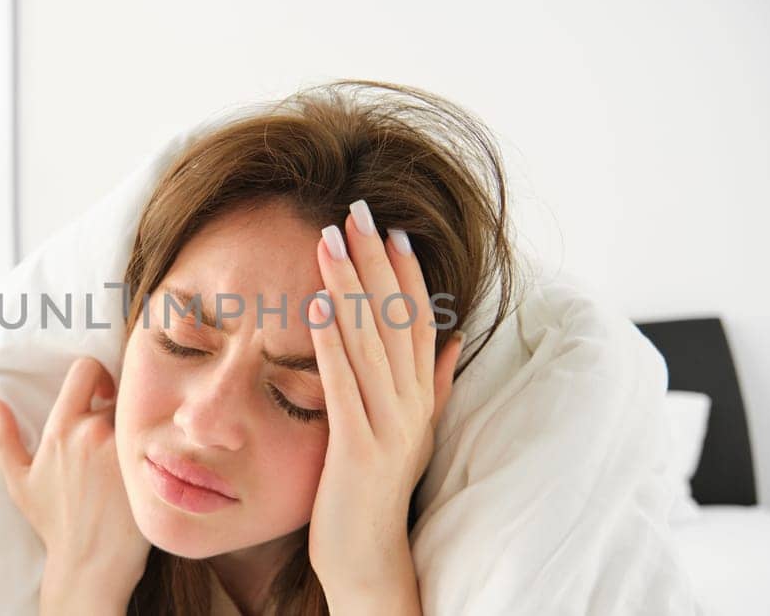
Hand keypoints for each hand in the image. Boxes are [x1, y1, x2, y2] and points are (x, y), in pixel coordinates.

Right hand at [0, 357, 149, 613]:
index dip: (96, 373)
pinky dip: (154, 444)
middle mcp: (96, 432)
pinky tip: (149, 464)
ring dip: (137, 425)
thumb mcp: (18, 479)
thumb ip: (3, 435)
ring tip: (132, 450)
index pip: (85, 369)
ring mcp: (126, 448)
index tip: (101, 392)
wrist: (91, 559)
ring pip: (140, 414)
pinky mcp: (150, 465)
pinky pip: (157, 438)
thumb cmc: (55, 520)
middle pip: (120, 391)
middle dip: (119, 403)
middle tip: (118, 426)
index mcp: (63, 428)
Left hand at [305, 202, 464, 610]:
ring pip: (371, 342)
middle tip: (356, 210)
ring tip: (330, 239)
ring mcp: (388, 426)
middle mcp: (411, 405)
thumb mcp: (409, 433)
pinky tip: (317, 304)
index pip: (417, 321)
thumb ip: (430, 384)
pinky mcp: (359, 449)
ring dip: (351, 286)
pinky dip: (332, 341)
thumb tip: (452, 337)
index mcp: (420, 397)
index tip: (390, 227)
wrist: (368, 559)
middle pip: (396, 319)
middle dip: (375, 261)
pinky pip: (345, 384)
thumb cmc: (375, 495)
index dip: (405, 272)